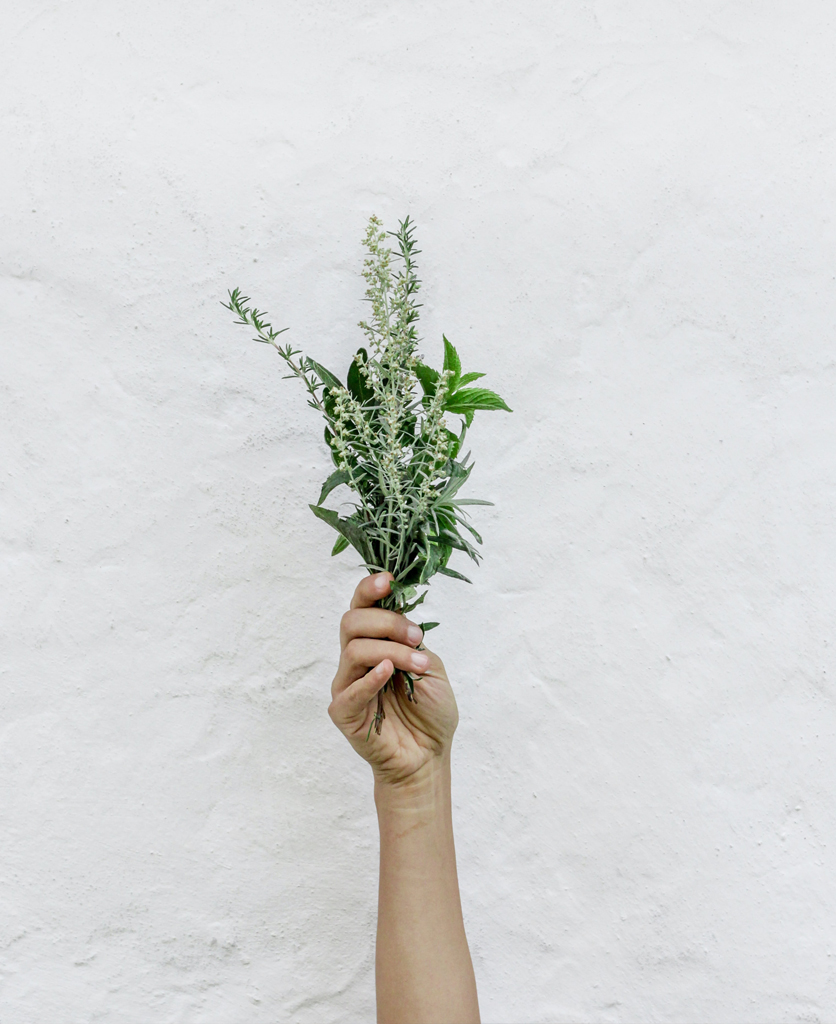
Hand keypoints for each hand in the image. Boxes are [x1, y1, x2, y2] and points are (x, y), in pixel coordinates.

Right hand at [329, 572, 458, 786]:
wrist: (429, 756)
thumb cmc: (429, 712)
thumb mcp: (430, 666)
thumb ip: (412, 641)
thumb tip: (400, 616)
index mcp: (375, 643)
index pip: (361, 607)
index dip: (369, 589)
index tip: (389, 581)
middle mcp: (356, 660)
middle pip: (352, 622)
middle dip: (387, 622)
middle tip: (416, 637)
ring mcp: (347, 685)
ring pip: (355, 650)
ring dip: (392, 651)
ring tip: (418, 665)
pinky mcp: (343, 712)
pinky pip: (350, 690)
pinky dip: (370, 678)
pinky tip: (388, 673)